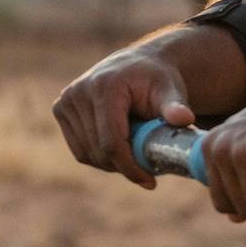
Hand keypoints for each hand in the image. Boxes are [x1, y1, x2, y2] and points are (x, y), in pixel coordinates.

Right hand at [51, 44, 194, 186]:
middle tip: (148, 171)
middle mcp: (78, 92)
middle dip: (124, 167)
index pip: (111, 141)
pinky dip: (98, 157)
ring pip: (87, 154)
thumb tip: (185, 119)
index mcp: (104, 87)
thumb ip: (175, 106)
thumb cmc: (156, 80)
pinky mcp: (60, 109)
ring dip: (111, 164)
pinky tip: (119, 150)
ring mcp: (65, 101)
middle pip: (98, 150)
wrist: (136, 65)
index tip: (150, 181)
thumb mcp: (170, 91)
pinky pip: (79, 149)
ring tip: (135, 157)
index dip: (129, 167)